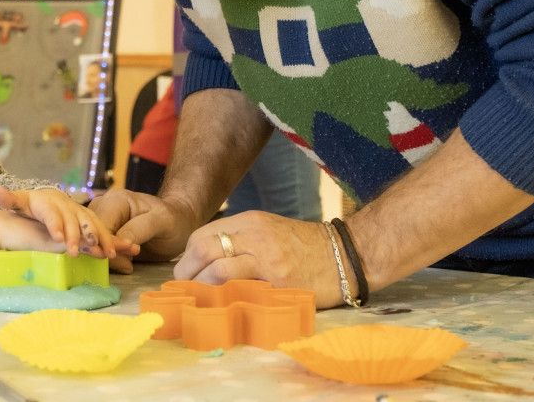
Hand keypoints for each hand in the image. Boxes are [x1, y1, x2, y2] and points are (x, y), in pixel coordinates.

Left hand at [0, 186, 137, 258]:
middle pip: (75, 223)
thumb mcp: (20, 202)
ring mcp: (82, 216)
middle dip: (78, 238)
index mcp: (51, 204)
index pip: (52, 215)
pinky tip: (130, 250)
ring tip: (108, 253)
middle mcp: (69, 209)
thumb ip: (9, 199)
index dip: (55, 225)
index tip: (57, 238)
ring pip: (93, 227)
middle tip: (78, 252)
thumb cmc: (34, 204)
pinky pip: (104, 232)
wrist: (51, 199)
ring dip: (101, 240)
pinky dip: (115, 240)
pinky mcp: (91, 224)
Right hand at [88, 189, 197, 272]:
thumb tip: (120, 242)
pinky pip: (98, 251)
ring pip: (92, 246)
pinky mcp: (102, 237)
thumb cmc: (171, 219)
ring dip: (109, 259)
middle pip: (92, 236)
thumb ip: (141, 228)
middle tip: (129, 264)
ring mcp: (100, 223)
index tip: (128, 259)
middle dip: (108, 254)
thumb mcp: (162, 221)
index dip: (109, 245)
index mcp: (116, 200)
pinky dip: (110, 262)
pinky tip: (127, 264)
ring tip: (130, 263)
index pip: (102, 225)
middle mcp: (103, 209)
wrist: (175, 224)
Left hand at [174, 211, 342, 308]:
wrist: (347, 254)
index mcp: (249, 222)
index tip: (186, 277)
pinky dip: (229, 303)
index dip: (187, 259)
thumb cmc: (305, 247)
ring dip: (203, 290)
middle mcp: (255, 236)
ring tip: (203, 304)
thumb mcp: (269, 231)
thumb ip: (241, 241)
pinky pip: (244, 293)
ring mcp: (267, 259)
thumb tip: (207, 265)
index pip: (201, 236)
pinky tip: (228, 311)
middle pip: (202, 250)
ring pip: (218, 271)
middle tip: (188, 292)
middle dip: (187, 274)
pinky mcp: (280, 283)